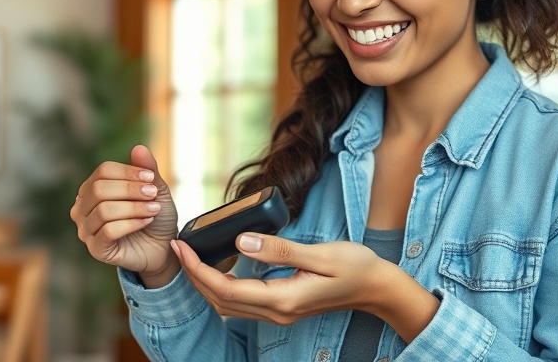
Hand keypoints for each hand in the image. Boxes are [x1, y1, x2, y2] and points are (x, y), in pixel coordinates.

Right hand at [71, 145, 179, 286]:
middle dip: (130, 190)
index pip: (103, 171)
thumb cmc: (154, 214)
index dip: (128, 172)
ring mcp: (86, 230)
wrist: (162, 246)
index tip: (151, 178)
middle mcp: (82, 208)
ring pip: (104, 210)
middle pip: (99, 189)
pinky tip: (146, 221)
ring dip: (134, 208)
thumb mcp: (155, 188)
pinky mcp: (96, 249)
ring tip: (153, 209)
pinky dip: (132, 223)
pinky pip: (108, 231)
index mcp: (92, 188)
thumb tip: (139, 147)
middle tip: (152, 194)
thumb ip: (147, 168)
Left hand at [171, 233, 438, 341]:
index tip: (182, 247)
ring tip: (192, 257)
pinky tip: (219, 269)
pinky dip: (222, 288)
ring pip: (229, 306)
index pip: (227, 288)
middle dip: (194, 277)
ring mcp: (280, 314)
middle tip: (179, 249)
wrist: (377, 289)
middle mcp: (277, 312)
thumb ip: (279, 250)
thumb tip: (241, 243)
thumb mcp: (320, 253)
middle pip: (221, 301)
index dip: (198, 269)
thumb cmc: (355, 267)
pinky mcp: (283, 308)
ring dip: (206, 284)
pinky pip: (243, 303)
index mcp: (283, 299)